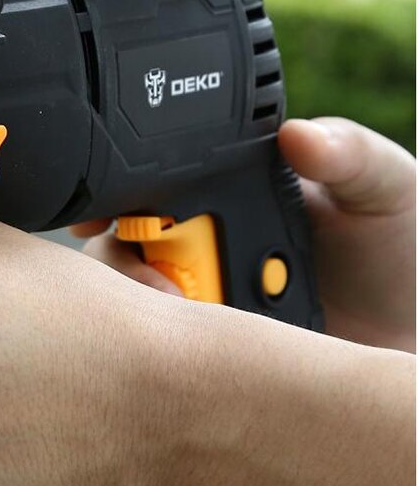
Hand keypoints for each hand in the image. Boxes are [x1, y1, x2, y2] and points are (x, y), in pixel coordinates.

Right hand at [74, 118, 415, 352]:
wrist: (415, 340)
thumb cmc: (404, 256)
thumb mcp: (387, 190)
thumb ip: (350, 154)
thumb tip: (297, 132)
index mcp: (232, 194)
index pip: (156, 186)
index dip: (118, 198)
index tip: (99, 216)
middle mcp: (204, 245)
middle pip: (126, 245)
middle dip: (122, 262)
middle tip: (154, 283)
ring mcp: (202, 300)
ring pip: (137, 300)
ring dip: (146, 308)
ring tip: (180, 316)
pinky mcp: (208, 352)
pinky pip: (169, 350)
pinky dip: (167, 350)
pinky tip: (187, 353)